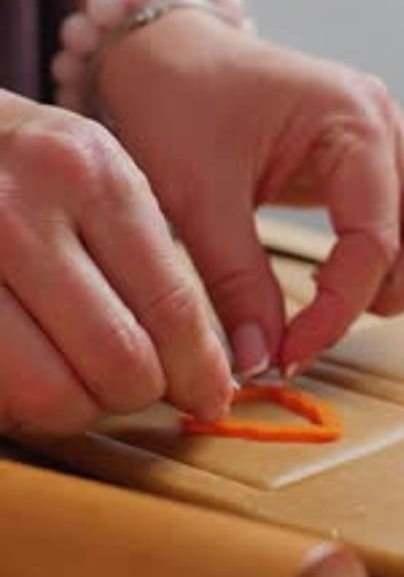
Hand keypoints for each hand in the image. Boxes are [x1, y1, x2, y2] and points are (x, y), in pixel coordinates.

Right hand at [0, 91, 231, 433]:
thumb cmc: (23, 169)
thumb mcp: (92, 177)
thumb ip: (148, 264)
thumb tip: (207, 373)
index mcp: (88, 175)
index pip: (169, 307)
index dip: (199, 371)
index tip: (210, 399)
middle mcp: (21, 215)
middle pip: (119, 363)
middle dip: (135, 393)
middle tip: (128, 383)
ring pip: (52, 395)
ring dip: (76, 407)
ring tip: (71, 377)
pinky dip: (20, 404)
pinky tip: (25, 371)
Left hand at [99, 12, 403, 376]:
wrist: (163, 54)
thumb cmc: (174, 104)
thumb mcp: (196, 199)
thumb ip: (237, 284)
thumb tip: (261, 360)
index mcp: (353, 121)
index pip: (376, 245)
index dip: (336, 315)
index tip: (288, 354)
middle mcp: (387, 126)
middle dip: (396, 291)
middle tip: (324, 315)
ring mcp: (389, 140)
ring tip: (340, 292)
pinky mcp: (374, 159)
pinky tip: (347, 268)